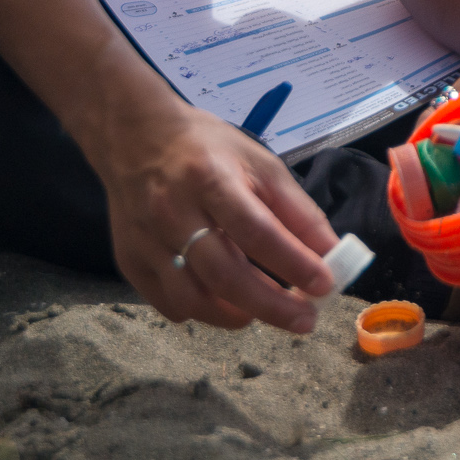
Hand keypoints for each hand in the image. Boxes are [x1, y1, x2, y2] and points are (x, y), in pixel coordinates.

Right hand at [94, 85, 338, 332]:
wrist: (134, 138)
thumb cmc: (208, 149)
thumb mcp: (260, 164)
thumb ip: (297, 211)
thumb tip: (331, 255)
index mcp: (210, 179)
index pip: (256, 231)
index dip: (293, 263)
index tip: (324, 286)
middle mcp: (173, 212)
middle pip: (224, 274)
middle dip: (271, 306)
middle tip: (304, 321)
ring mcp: (145, 240)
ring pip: (191, 298)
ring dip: (235, 316)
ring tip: (263, 312)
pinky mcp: (129, 261)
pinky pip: (167, 303)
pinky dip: (200, 312)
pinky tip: (221, 302)